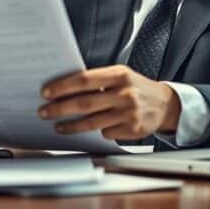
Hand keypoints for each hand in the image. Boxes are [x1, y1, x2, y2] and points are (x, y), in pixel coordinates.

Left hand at [37, 65, 180, 139]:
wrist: (165, 104)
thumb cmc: (135, 87)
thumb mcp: (120, 76)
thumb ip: (98, 80)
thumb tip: (64, 87)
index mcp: (119, 74)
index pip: (84, 79)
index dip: (63, 86)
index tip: (46, 92)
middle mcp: (125, 93)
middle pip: (84, 103)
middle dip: (60, 108)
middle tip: (44, 112)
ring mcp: (129, 113)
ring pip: (92, 123)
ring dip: (71, 126)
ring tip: (58, 126)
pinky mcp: (133, 130)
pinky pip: (106, 133)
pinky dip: (97, 131)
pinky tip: (92, 129)